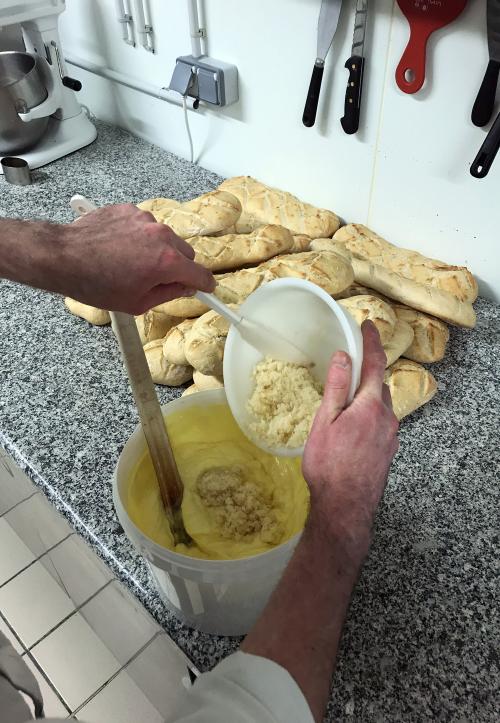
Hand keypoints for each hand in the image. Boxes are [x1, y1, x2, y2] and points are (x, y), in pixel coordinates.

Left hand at [58, 204, 214, 313]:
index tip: (206, 288)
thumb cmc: (95, 283)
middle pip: (186, 253)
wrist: (64, 257)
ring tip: (132, 262)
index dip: (205, 285)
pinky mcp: (129, 210)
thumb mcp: (137, 303)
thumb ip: (169, 294)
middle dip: (178, 266)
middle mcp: (161, 236)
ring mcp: (144, 220)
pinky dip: (139, 236)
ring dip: (158, 250)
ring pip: (165, 238)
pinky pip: (145, 226)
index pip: (201, 274)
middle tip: (158, 279)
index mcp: (167, 262)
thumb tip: (184, 288)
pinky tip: (121, 248)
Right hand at [303, 321, 398, 548]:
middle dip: (365, 373)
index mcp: (370, 405)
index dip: (371, 341)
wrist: (345, 507)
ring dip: (366, 396)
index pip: (374, 364)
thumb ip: (336, 387)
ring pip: (380, 405)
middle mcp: (387, 417)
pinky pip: (381, 423)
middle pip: (378, 385)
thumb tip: (342, 355)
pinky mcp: (388, 451)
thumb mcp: (325, 421)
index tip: (367, 324)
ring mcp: (390, 436)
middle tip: (347, 368)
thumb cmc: (329, 463)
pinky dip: (369, 414)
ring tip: (346, 401)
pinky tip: (352, 427)